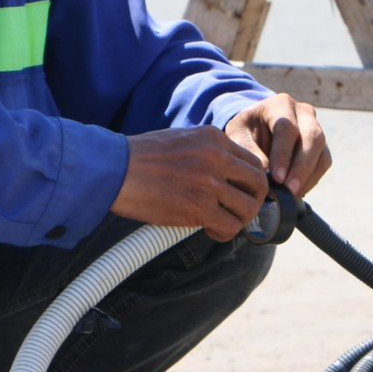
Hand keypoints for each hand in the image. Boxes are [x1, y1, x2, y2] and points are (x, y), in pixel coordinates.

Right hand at [111, 128, 269, 241]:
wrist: (113, 169)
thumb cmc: (139, 158)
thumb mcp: (181, 141)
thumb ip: (207, 153)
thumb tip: (225, 176)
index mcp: (213, 138)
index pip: (253, 162)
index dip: (250, 183)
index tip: (237, 195)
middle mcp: (216, 157)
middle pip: (259, 184)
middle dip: (252, 202)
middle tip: (236, 212)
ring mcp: (209, 182)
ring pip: (249, 208)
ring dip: (239, 220)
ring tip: (220, 223)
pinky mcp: (198, 206)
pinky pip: (229, 226)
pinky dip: (223, 233)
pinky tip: (209, 230)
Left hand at [225, 94, 330, 198]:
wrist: (257, 129)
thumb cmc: (246, 130)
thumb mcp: (238, 134)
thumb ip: (248, 149)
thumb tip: (265, 171)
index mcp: (280, 105)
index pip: (287, 127)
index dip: (283, 153)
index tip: (276, 177)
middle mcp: (303, 112)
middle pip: (312, 137)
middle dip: (301, 166)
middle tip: (289, 190)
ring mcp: (316, 128)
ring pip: (322, 151)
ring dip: (308, 176)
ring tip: (291, 195)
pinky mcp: (321, 145)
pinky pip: (323, 163)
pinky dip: (312, 179)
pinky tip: (296, 192)